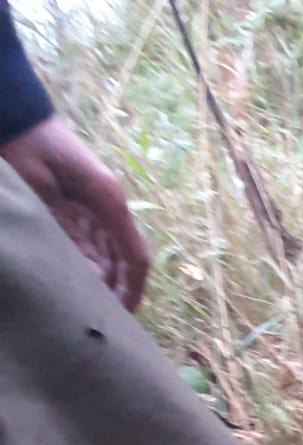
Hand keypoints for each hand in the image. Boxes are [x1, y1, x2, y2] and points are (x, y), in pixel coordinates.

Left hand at [0, 116, 148, 310]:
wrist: (13, 115)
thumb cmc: (29, 147)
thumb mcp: (43, 191)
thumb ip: (67, 231)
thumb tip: (88, 273)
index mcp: (109, 203)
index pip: (134, 257)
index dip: (133, 288)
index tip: (124, 314)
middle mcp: (108, 208)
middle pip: (123, 260)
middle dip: (118, 289)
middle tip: (103, 317)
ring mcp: (94, 207)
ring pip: (107, 255)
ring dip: (102, 279)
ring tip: (89, 304)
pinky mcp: (78, 206)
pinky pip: (90, 243)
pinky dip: (87, 264)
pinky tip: (77, 280)